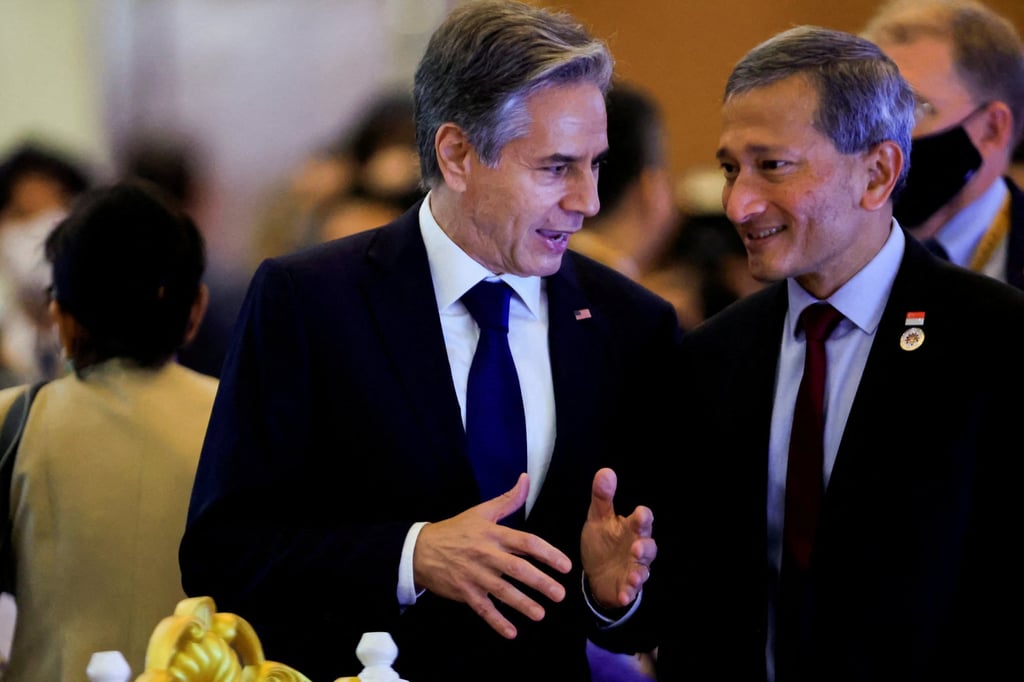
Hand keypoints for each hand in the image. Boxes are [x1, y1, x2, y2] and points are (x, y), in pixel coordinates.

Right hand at [413, 473, 571, 638]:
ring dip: (523, 604)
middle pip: (517, 569)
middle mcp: (486, 555)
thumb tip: (526, 479)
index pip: (526, 542)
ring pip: (502, 591)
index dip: (547, 553)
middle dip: (540, 582)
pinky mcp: (465, 592)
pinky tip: (512, 633)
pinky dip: (497, 622)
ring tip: (541, 614)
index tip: (566, 566)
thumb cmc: (456, 530)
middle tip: (560, 594)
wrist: (420, 550)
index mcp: (493, 534)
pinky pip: (483, 609)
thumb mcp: (481, 512)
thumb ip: (508, 499)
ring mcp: (475, 575)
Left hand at [580, 467, 655, 609]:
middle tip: (636, 547)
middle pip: (648, 547)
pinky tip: (623, 594)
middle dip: (645, 547)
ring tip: (632, 574)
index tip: (639, 514)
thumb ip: (602, 497)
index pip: (643, 521)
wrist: (595, 572)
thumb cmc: (603, 541)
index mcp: (631, 529)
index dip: (643, 518)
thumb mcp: (598, 517)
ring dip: (638, 573)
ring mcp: (633, 569)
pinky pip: (630, 591)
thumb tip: (605, 471)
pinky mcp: (625, 587)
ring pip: (642, 571)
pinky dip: (628, 593)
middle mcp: (636, 549)